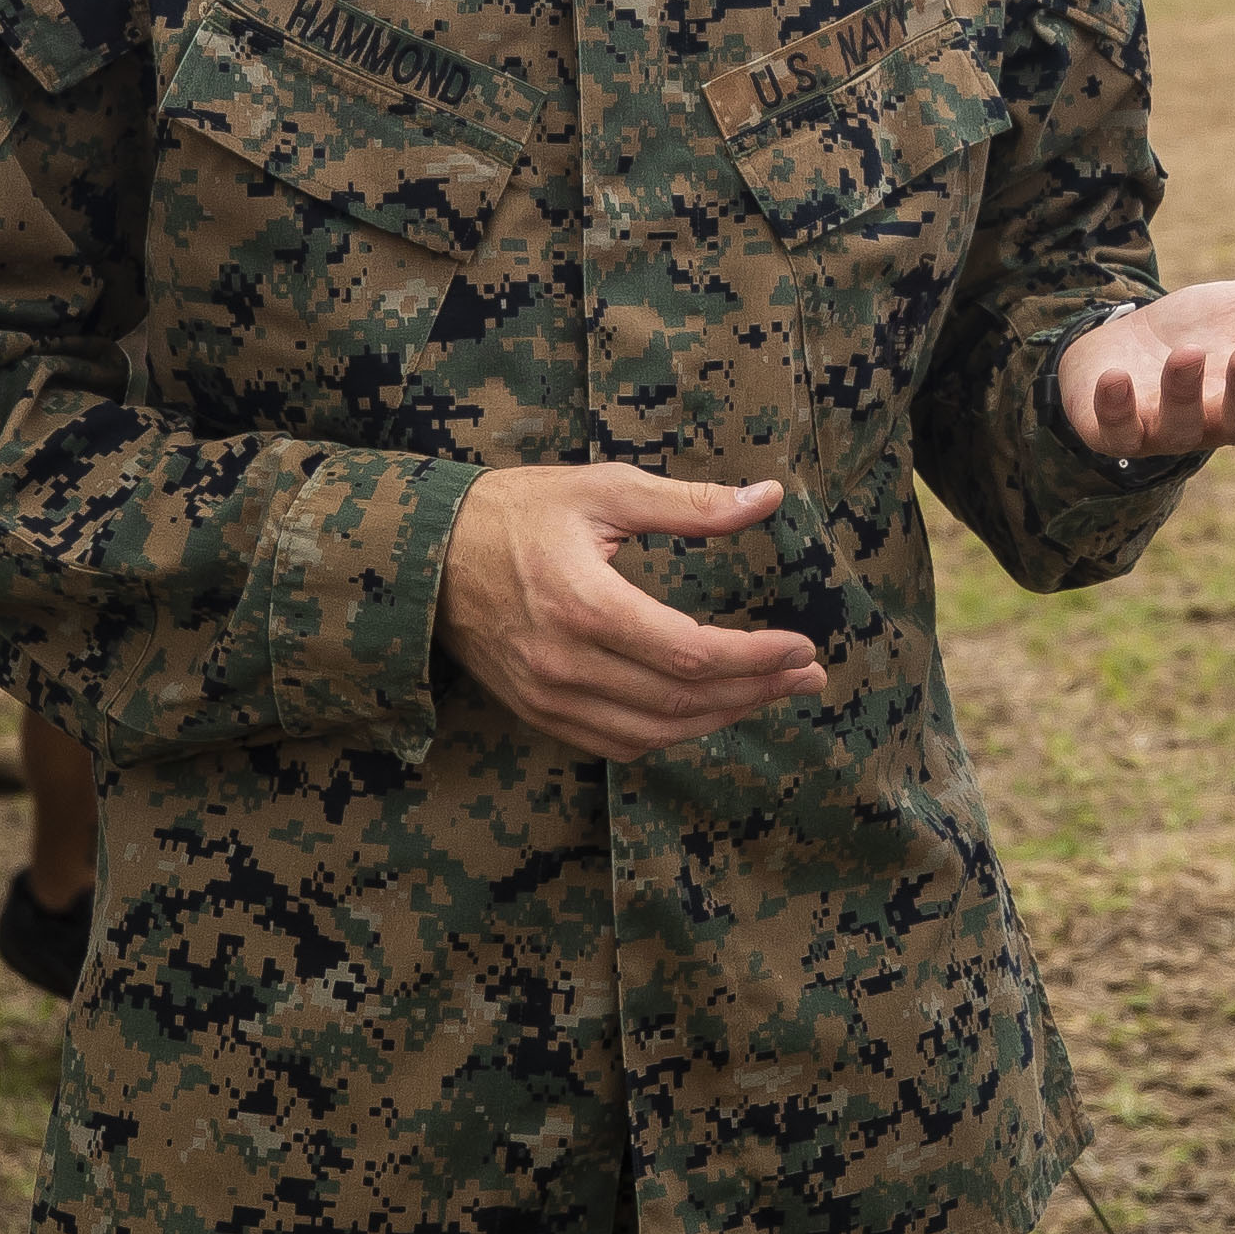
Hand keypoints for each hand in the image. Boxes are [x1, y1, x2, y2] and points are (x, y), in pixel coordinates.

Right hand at [439, 465, 825, 760]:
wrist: (426, 556)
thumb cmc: (517, 512)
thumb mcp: (603, 490)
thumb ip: (688, 504)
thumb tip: (768, 498)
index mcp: (584, 606)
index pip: (691, 655)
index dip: (756, 658)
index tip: (802, 646)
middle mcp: (565, 664)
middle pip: (682, 702)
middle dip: (757, 691)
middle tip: (809, 673)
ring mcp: (548, 698)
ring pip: (655, 731)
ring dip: (723, 718)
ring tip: (773, 690)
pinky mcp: (538, 713)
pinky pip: (618, 743)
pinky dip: (672, 733)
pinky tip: (708, 710)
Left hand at [1061, 253, 1234, 456]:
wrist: (1127, 341)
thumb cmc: (1208, 331)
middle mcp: (1221, 418)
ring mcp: (1169, 427)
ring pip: (1185, 429)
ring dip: (1185, 393)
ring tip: (1186, 354)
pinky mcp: (1117, 428)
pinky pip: (1118, 433)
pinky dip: (1117, 408)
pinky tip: (1116, 377)